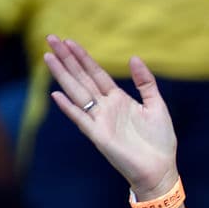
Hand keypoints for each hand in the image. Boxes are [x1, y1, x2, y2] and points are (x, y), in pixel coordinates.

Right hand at [43, 35, 179, 196]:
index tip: (69, 41)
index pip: (97, 74)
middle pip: (82, 78)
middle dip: (67, 59)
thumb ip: (146, 83)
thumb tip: (133, 57)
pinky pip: (81, 119)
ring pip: (77, 93)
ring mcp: (100, 121)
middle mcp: (106, 108)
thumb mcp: (157, 106)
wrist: (160, 169)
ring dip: (63, 76)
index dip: (83, 58)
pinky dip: (69, 108)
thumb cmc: (160, 141)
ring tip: (48, 57)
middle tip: (51, 38)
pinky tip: (56, 95)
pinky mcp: (98, 136)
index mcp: (120, 100)